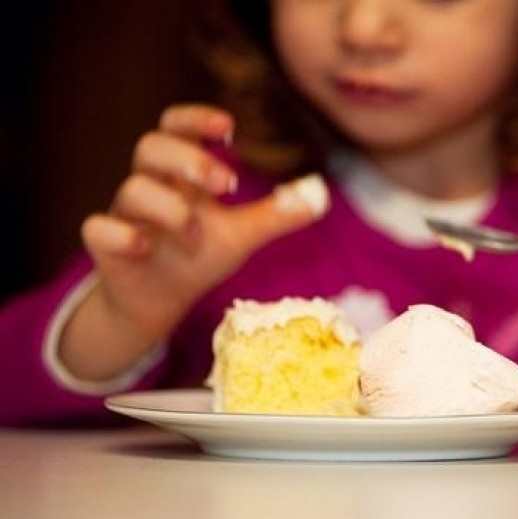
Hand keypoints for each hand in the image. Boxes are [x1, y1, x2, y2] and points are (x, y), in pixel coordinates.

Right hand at [62, 104, 328, 378]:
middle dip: (189, 160)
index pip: (175, 128)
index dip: (195, 119)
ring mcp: (124, 216)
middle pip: (150, 147)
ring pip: (131, 189)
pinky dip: (122, 234)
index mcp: (179, 176)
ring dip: (171, 210)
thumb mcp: (241, 236)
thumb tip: (321, 196)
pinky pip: (98, 228)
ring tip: (196, 236)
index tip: (228, 128)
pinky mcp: (106, 247)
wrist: (160, 302)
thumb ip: (276, 215)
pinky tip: (146, 246)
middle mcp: (149, 187)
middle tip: (228, 185)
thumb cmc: (197, 256)